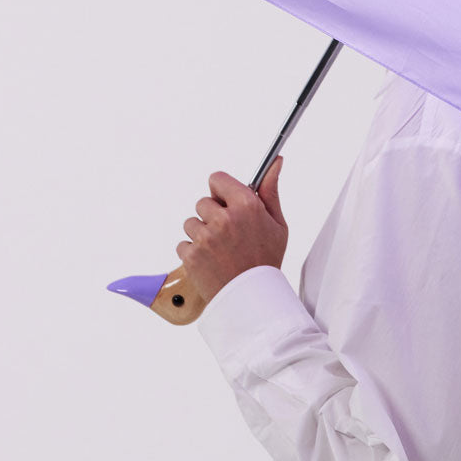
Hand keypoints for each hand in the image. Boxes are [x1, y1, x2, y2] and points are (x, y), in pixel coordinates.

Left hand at [177, 156, 287, 305]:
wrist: (252, 298)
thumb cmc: (266, 260)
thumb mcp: (277, 223)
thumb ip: (270, 190)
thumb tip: (276, 162)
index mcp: (247, 205)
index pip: (217, 179)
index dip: (220, 191)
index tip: (225, 201)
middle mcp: (225, 218)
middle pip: (203, 202)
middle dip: (212, 215)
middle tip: (228, 235)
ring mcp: (206, 237)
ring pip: (191, 223)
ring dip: (201, 234)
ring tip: (220, 251)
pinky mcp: (191, 254)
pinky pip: (183, 244)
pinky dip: (193, 253)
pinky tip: (211, 262)